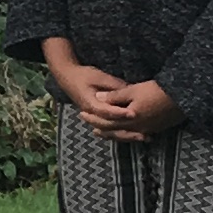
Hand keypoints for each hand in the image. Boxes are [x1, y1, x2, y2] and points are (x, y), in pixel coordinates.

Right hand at [45, 42, 165, 140]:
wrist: (68, 78)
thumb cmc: (84, 75)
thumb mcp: (99, 77)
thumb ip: (114, 85)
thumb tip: (131, 90)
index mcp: (90, 104)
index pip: (107, 111)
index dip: (120, 113)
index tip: (133, 114)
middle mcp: (92, 114)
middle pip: (110, 127)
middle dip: (127, 130)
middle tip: (143, 133)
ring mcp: (94, 118)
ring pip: (111, 131)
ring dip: (127, 135)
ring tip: (143, 137)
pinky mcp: (98, 118)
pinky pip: (110, 129)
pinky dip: (122, 133)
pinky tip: (135, 136)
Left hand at [83, 78, 177, 140]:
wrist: (183, 97)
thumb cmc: (157, 91)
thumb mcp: (133, 90)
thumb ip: (115, 96)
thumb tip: (97, 98)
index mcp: (129, 119)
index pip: (106, 122)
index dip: (93, 118)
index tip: (82, 114)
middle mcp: (137, 128)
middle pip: (115, 131)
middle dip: (101, 128)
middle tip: (90, 127)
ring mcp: (147, 130)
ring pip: (125, 135)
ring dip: (113, 134)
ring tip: (103, 132)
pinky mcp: (156, 128)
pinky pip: (136, 134)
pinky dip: (127, 134)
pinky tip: (126, 132)